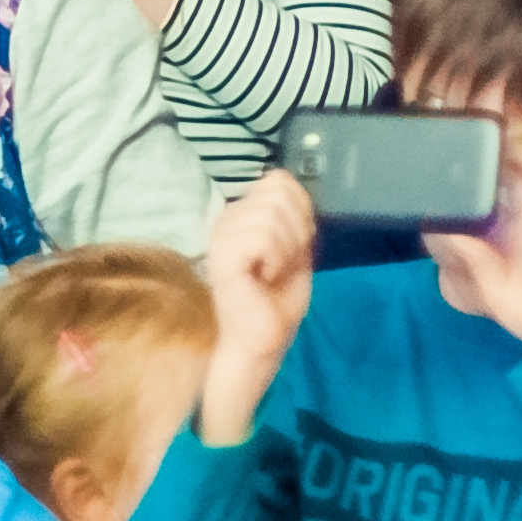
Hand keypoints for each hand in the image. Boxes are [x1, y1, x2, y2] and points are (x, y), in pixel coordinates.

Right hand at [198, 173, 315, 443]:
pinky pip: (263, 237)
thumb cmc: (276, 302)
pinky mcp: (222, 254)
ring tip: (271, 273)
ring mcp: (220, 235)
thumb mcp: (296, 249)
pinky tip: (262, 278)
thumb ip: (294, 214)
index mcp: (240, 215)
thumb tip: (285, 179)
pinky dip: (275, 259)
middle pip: (279, 193)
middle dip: (296, 230)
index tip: (292, 249)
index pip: (279, 181)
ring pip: (273, 215)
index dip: (300, 212)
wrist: (262, 341)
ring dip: (286, 249)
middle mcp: (225, 219)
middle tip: (282, 264)